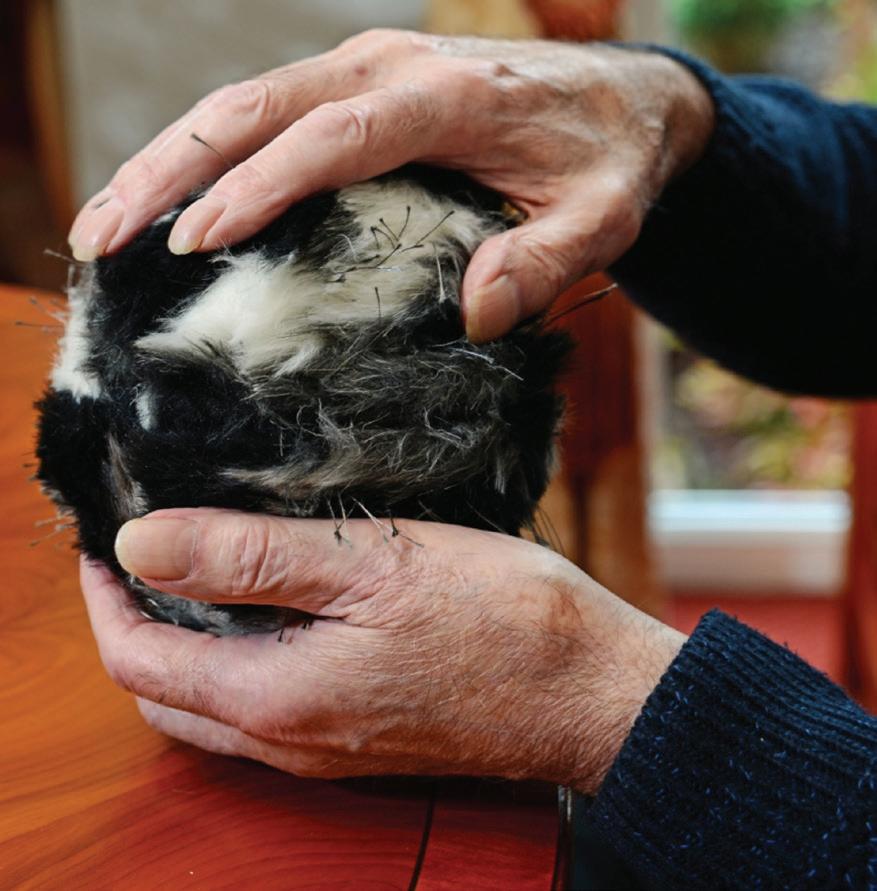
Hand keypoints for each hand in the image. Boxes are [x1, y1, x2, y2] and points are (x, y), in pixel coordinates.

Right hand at [67, 32, 713, 341]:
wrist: (624, 99)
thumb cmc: (608, 159)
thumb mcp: (602, 217)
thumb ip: (548, 260)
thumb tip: (477, 313)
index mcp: (444, 98)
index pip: (331, 138)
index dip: (259, 187)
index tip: (195, 241)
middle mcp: (386, 69)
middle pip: (253, 108)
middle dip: (168, 170)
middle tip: (104, 238)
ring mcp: (364, 71)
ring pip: (240, 105)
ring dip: (165, 162)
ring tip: (104, 228)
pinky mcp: (355, 90)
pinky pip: (265, 119)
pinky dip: (207, 160)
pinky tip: (168, 208)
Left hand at [81, 508, 684, 793]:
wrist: (593, 692)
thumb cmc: (501, 621)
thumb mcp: (371, 565)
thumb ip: (251, 558)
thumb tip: (142, 545)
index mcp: (279, 698)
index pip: (141, 658)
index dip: (105, 598)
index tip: (103, 540)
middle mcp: (291, 740)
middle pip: (167, 691)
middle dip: (134, 625)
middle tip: (142, 556)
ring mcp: (328, 747)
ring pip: (214, 703)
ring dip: (185, 643)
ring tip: (198, 572)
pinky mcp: (362, 737)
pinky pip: (266, 706)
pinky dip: (238, 658)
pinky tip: (273, 607)